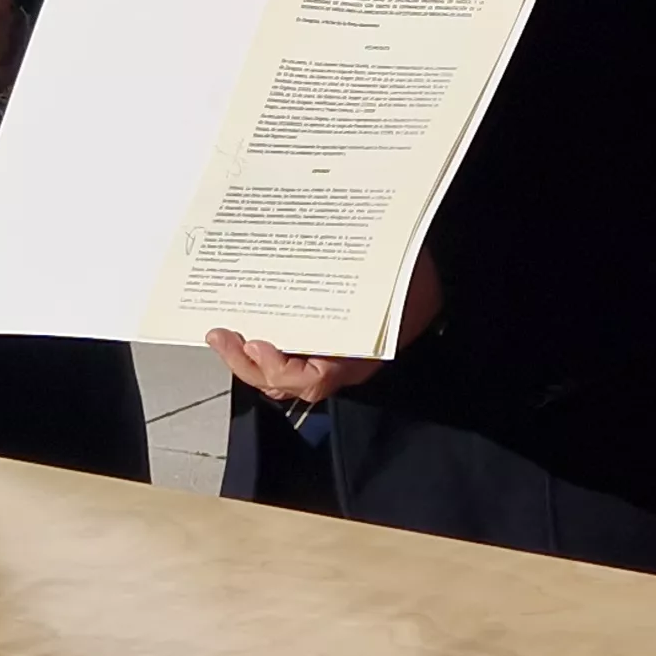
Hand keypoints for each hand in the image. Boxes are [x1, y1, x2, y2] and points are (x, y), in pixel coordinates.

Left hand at [205, 256, 438, 406]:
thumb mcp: (396, 289)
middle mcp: (338, 365)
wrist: (435, 273)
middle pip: (283, 382)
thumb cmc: (413, 280)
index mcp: (356, 360)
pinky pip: (283, 352)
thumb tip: (312, 298)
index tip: (258, 342)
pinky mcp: (318, 341)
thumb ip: (362, 300)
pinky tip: (242, 324)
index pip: (311, 381)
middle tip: (220, 334)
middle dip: (246, 363)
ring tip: (221, 332)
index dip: (279, 368)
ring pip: (277, 372)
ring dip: (245, 357)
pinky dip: (259, 345)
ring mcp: (326, 356)